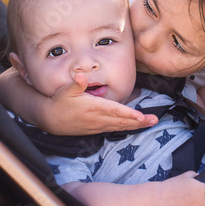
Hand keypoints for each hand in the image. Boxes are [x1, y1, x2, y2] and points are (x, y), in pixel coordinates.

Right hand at [43, 73, 157, 134]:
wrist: (49, 119)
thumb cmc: (59, 102)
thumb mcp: (65, 90)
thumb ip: (76, 84)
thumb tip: (80, 76)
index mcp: (93, 107)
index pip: (115, 111)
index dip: (128, 114)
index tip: (141, 116)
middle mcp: (98, 118)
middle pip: (122, 121)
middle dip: (139, 121)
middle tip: (154, 120)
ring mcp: (98, 125)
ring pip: (121, 126)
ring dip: (137, 125)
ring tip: (151, 123)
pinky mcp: (97, 129)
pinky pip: (116, 129)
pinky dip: (128, 128)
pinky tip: (137, 126)